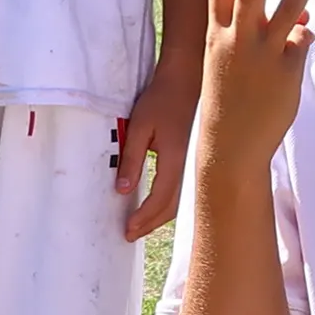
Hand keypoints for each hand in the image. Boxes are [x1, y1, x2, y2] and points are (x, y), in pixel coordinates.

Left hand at [117, 41, 204, 240]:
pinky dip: (168, 203)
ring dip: (160, 216)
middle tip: (129, 234)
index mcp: (175, 159)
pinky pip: (183, 190)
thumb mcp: (139, 127)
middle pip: (172, 206)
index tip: (127, 229)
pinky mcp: (193, 159)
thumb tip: (121, 190)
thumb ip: (131, 159)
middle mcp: (188, 165)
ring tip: (140, 224)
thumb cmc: (161, 100)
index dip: (143, 217)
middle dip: (150, 223)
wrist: (186, 80)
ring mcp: (193, 163)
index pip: (159, 198)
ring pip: (180, 201)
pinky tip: (157, 205)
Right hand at [196, 0, 314, 144]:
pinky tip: (302, 36)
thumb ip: (261, 33)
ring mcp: (262, 54)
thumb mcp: (233, 60)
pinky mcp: (287, 70)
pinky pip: (302, 40)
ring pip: (288, 6)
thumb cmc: (230, 98)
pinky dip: (304, 35)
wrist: (230, 145)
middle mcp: (237, 39)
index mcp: (217, 33)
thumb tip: (299, 17)